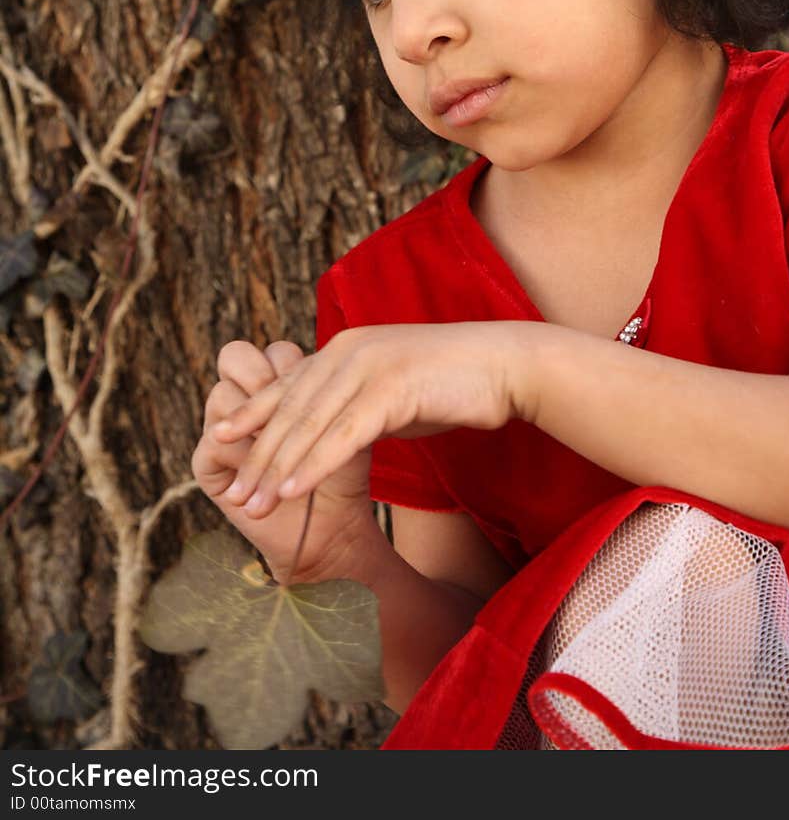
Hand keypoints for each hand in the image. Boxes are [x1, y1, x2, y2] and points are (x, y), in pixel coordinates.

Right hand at [192, 340, 375, 583]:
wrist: (333, 526)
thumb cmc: (344, 470)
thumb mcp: (345, 423)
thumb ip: (332, 390)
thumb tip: (343, 353)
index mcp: (276, 383)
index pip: (274, 351)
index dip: (293, 364)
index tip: (322, 385)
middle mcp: (242, 401)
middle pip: (233, 356)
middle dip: (262, 373)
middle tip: (285, 397)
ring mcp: (220, 430)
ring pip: (221, 395)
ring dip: (254, 417)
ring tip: (278, 439)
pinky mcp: (208, 464)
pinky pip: (215, 442)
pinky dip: (245, 454)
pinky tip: (268, 471)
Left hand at [213, 320, 539, 516]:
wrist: (505, 366)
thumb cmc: (454, 383)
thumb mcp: (394, 389)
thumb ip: (360, 401)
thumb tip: (336, 429)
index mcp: (346, 347)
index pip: (287, 385)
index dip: (251, 415)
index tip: (220, 444)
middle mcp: (348, 349)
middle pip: (290, 409)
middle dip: (257, 454)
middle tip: (234, 495)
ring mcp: (368, 365)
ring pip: (309, 424)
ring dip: (277, 468)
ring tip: (254, 504)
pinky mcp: (391, 388)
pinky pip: (342, 434)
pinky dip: (313, 464)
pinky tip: (293, 491)